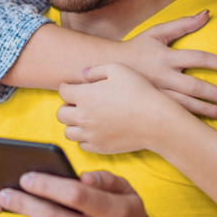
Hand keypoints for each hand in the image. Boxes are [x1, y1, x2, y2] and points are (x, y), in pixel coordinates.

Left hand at [59, 63, 191, 154]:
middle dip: (67, 105)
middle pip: (61, 113)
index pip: (63, 91)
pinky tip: (95, 129)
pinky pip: (82, 145)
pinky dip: (84, 137)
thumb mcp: (119, 69)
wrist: (156, 120)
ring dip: (73, 123)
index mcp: (85, 96)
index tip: (73, 86)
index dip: (67, 87)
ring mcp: (90, 134)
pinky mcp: (100, 147)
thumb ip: (97, 70)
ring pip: (68, 132)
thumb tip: (84, 73)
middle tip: (79, 102)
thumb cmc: (139, 91)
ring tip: (85, 117)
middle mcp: (83, 117)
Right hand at [118, 10, 216, 118]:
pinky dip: (193, 121)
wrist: (104, 69)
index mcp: (166, 57)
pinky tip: (209, 126)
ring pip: (188, 107)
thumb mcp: (156, 33)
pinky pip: (175, 117)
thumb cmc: (135, 49)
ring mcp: (157, 95)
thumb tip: (207, 13)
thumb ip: (182, 23)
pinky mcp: (152, 108)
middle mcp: (163, 77)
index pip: (200, 58)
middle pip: (197, 87)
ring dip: (212, 112)